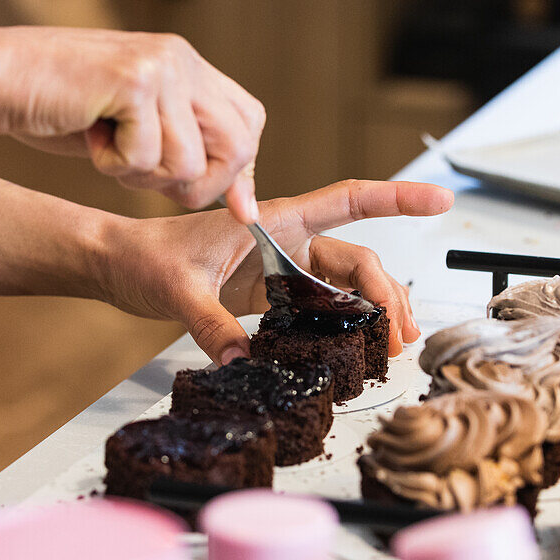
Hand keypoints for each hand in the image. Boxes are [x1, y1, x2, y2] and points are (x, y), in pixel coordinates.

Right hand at [0, 26, 264, 222]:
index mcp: (187, 64)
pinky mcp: (133, 82)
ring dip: (144, 176)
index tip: (230, 207)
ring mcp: (161, 66)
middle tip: (147, 178)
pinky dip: (115, 166)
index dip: (240, 171)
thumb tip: (245, 208)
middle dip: (200, 186)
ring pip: (190, 162)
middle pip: (237, 147)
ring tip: (107, 147)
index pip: (249, 123)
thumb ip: (189, 152)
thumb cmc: (57, 107)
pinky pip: (148, 157)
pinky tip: (89, 136)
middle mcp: (182, 58)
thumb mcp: (134, 129)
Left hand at [98, 180, 454, 362]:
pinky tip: (353, 349)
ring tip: (392, 346)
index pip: (349, 201)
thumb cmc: (148, 256)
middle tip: (401, 336)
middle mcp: (286, 242)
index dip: (397, 199)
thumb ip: (209, 323)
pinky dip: (342, 327)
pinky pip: (320, 308)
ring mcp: (281, 270)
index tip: (439, 199)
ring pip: (345, 287)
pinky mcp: (271, 295)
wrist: (120, 265)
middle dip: (388, 294)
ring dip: (373, 313)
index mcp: (274, 220)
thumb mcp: (177, 288)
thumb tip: (240, 360)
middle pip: (357, 261)